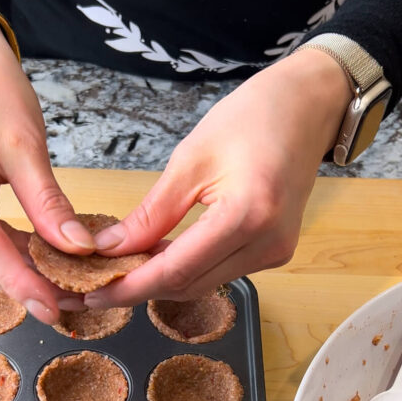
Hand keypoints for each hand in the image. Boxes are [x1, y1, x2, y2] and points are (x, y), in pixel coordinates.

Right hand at [0, 8, 93, 322]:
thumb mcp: (26, 142)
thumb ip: (49, 201)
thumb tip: (79, 249)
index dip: (18, 279)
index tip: (52, 306)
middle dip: (24, 281)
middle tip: (71, 301)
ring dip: (21, 272)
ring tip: (66, 287)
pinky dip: (14, 254)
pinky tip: (46, 263)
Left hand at [84, 50, 351, 306]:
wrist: (308, 107)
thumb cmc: (253, 118)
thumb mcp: (191, 158)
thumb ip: (152, 213)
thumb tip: (110, 248)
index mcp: (247, 215)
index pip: (177, 270)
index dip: (131, 287)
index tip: (92, 293)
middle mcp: (267, 244)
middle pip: (190, 285)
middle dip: (141, 288)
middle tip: (96, 283)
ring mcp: (275, 253)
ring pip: (204, 283)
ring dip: (162, 279)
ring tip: (122, 268)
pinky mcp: (275, 252)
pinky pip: (221, 271)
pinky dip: (187, 268)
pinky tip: (160, 256)